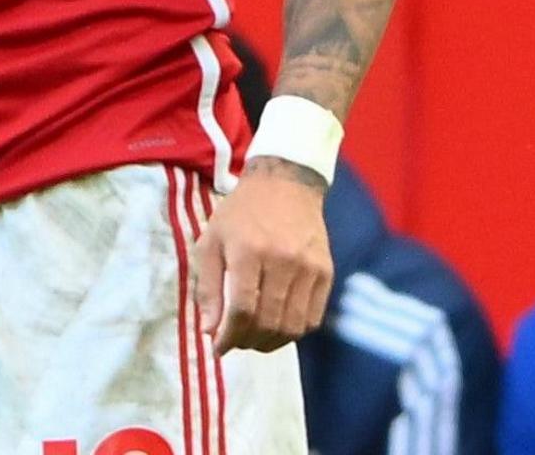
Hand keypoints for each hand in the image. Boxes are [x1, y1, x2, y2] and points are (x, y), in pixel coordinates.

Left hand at [197, 160, 333, 352]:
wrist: (285, 185)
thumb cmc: (240, 214)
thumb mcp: (211, 241)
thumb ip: (208, 287)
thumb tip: (209, 330)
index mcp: (249, 251)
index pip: (243, 309)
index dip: (229, 337)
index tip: (218, 348)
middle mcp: (283, 261)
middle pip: (269, 322)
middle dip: (247, 343)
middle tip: (236, 343)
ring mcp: (309, 268)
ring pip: (292, 326)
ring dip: (270, 343)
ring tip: (254, 339)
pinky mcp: (326, 272)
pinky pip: (312, 318)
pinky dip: (293, 332)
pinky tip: (277, 327)